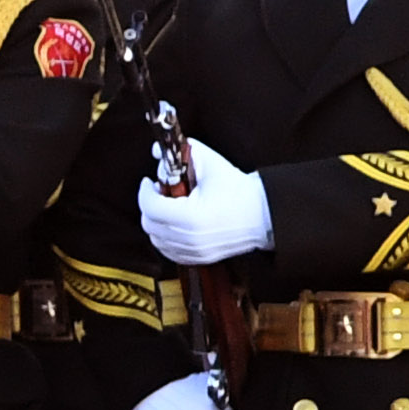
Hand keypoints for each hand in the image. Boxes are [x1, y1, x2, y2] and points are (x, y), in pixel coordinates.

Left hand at [138, 131, 272, 267]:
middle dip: (150, 205)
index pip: (150, 206)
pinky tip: (177, 222)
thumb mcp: (211, 164)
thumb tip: (158, 151)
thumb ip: (184, 153)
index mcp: (190, 217)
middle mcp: (189, 238)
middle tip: (160, 192)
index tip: (149, 182)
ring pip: (156, 239)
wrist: (263, 215)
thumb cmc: (240, 191)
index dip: (145, 191)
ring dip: (157, 221)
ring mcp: (194, 251)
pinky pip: (169, 251)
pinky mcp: (198, 258)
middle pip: (149, 224)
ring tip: (170, 206)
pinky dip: (166, 237)